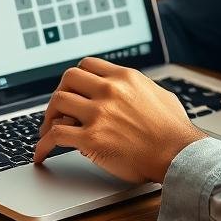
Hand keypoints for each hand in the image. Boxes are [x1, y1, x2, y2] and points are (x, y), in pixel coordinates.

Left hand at [33, 57, 206, 182]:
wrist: (179, 155)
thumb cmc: (174, 130)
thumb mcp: (160, 95)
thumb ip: (140, 88)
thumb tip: (133, 91)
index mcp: (125, 77)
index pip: (87, 65)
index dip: (76, 78)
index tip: (72, 90)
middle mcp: (109, 90)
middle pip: (68, 78)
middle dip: (59, 93)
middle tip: (57, 110)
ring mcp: (99, 113)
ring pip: (57, 102)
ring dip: (48, 117)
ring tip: (46, 131)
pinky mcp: (91, 138)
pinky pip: (55, 136)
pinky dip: (42, 145)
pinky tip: (41, 154)